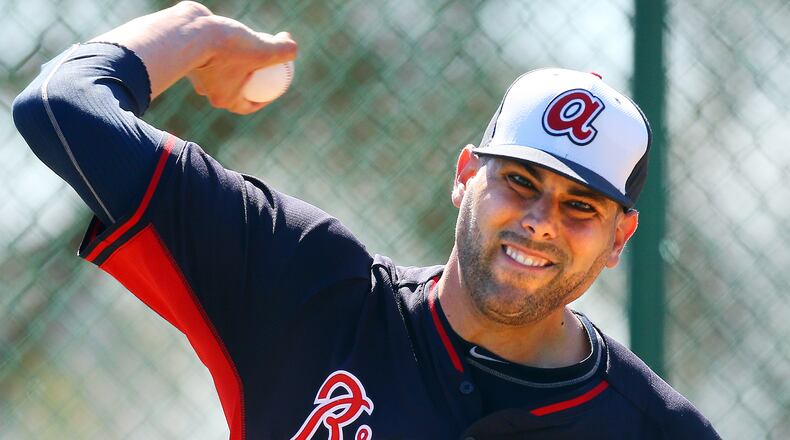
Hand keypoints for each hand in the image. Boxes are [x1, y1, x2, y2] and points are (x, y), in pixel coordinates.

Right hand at [90, 1, 296, 113]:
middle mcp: (209, 89)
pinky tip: (233, 32)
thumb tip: (294, 50)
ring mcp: (198, 73)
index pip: (250, 104)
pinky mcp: (191, 55)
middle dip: (255, 76)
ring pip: (224, 69)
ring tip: (252, 41)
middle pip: (238, 86)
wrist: (188, 30)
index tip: (277, 83)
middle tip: (268, 58)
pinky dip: (223, 46)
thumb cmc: (225, 45)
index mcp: (224, 98)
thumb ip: (284, 51)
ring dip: (238, 58)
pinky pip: (212, 54)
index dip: (266, 97)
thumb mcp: (264, 49)